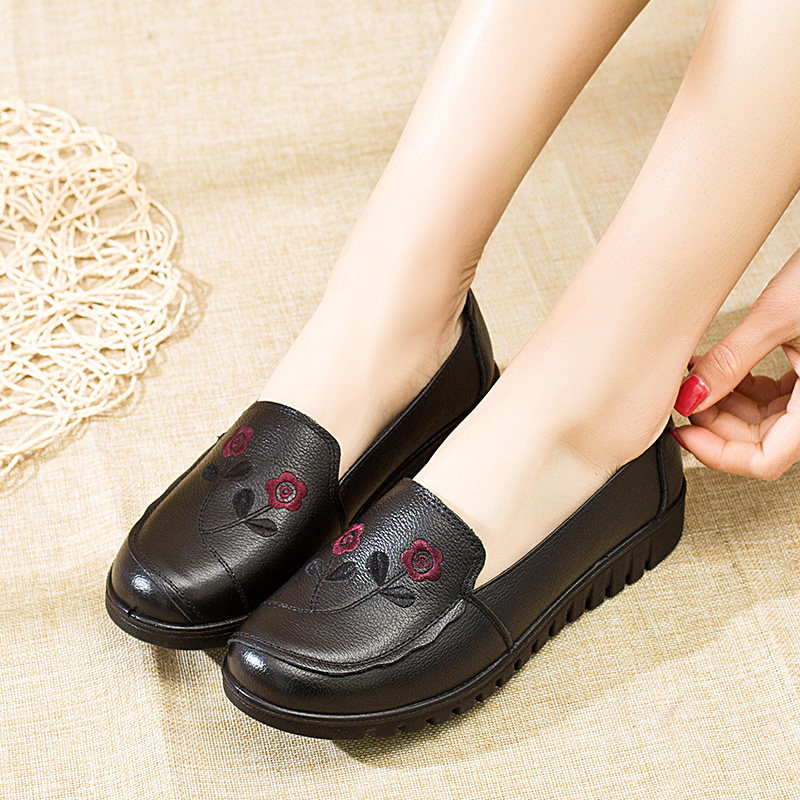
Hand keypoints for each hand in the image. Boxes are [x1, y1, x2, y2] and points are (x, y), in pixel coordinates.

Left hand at [672, 248, 799, 480]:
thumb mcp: (780, 315)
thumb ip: (731, 360)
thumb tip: (689, 397)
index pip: (766, 460)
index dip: (718, 453)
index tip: (683, 432)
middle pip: (762, 441)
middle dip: (715, 422)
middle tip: (681, 397)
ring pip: (765, 420)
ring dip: (724, 404)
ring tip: (693, 377)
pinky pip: (774, 397)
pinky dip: (741, 388)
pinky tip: (715, 367)